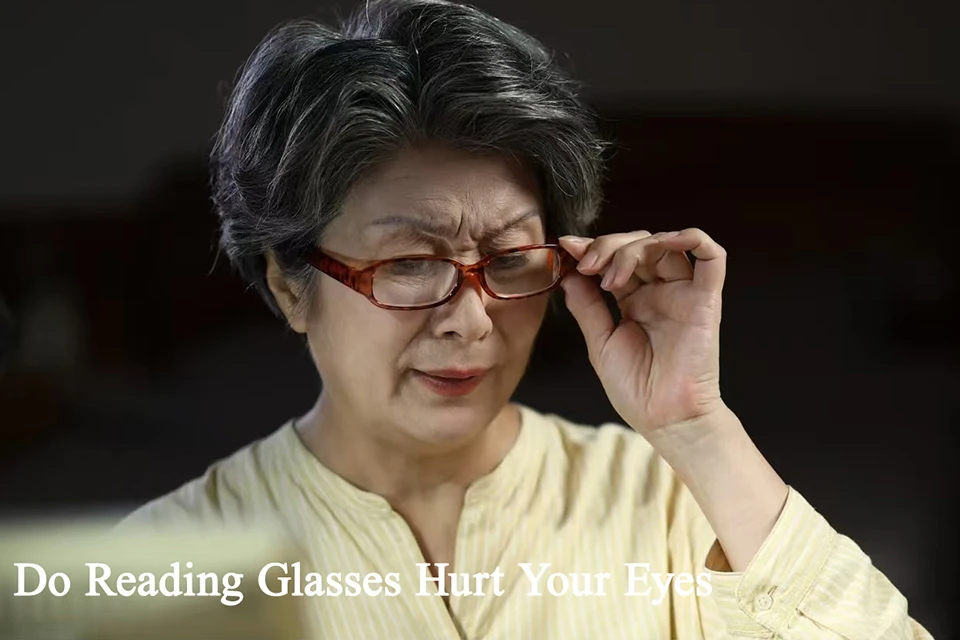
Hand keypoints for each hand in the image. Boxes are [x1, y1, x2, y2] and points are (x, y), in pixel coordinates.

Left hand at [558, 229, 727, 438]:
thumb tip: (568, 274)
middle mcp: (660, 292)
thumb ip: (586, 306)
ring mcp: (683, 293)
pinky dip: (693, 238)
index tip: (566, 246)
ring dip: (634, 247)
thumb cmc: (636, 388)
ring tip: (611, 276)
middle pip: (640, 245)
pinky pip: (712, 257)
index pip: (617, 258)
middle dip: (608, 246)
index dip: (593, 247)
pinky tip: (667, 240)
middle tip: (587, 265)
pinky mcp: (706, 300)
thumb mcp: (600, 342)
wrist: (664, 418)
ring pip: (666, 244)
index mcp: (635, 300)